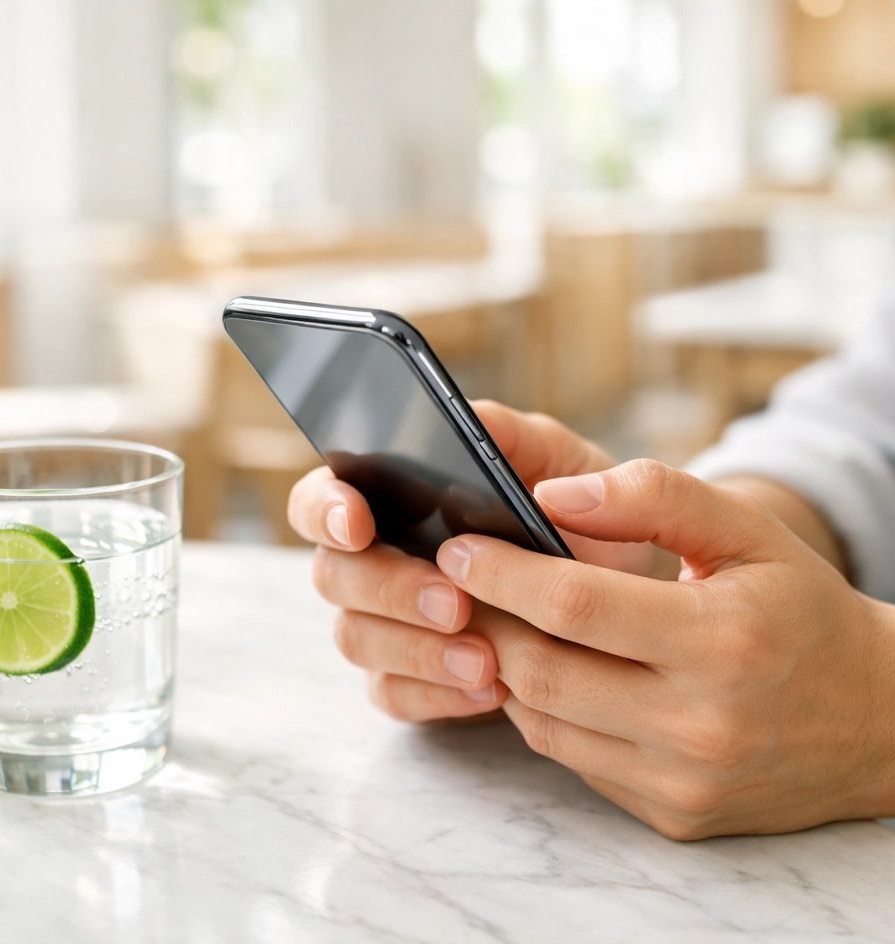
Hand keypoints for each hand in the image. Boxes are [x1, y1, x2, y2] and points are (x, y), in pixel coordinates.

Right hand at [287, 403, 644, 721]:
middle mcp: (375, 558)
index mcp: (391, 496)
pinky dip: (436, 694)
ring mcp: (384, 621)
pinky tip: (489, 690)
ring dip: (416, 649)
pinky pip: (390, 693)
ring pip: (356, 639)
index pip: (321, 497)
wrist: (623, 595)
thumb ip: (512, 433)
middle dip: (389, 588)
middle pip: (332, 574)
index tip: (359, 522)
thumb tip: (468, 425)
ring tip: (487, 659)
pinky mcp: (408, 678)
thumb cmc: (579, 514)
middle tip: (455, 602)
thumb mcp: (561, 460)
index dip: (326, 509)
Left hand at [434, 459, 894, 838]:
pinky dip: (541, 710)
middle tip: (458, 582)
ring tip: (496, 618)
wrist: (874, 720)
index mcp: (722, 640)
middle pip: (543, 670)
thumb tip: (553, 496)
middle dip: (486, 619)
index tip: (457, 547)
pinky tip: (545, 669)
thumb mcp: (747, 531)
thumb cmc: (801, 610)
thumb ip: (653, 497)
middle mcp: (700, 724)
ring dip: (504, 665)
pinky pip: (570, 757)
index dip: (503, 573)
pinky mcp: (670, 814)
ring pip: (543, 721)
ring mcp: (682, 780)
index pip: (575, 606)